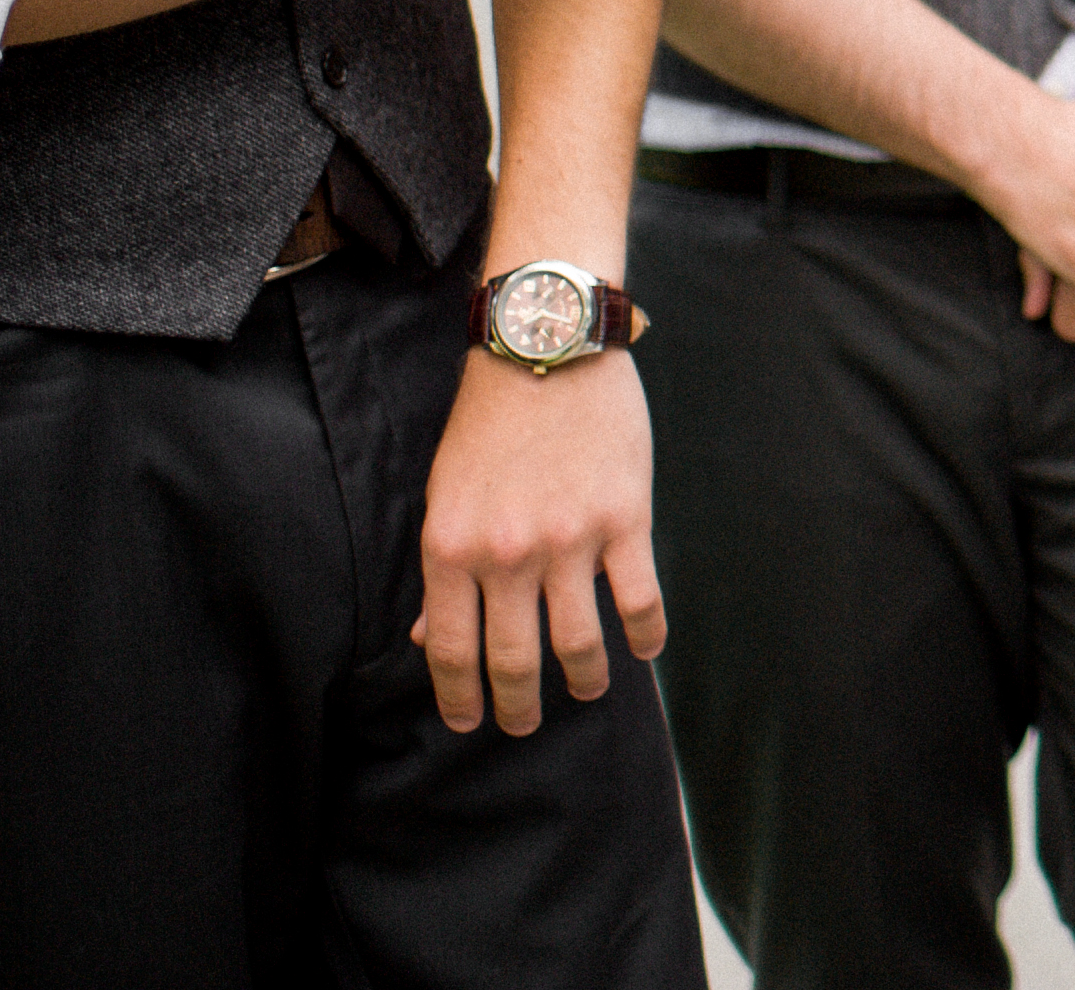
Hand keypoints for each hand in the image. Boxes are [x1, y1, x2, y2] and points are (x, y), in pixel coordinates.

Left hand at [414, 346, 664, 734]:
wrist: (546, 351)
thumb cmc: (488, 423)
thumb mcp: (445, 495)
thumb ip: (444, 567)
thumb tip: (430, 639)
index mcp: (451, 548)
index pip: (451, 649)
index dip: (461, 697)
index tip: (470, 722)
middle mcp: (507, 554)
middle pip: (513, 658)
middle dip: (517, 704)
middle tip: (523, 724)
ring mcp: (570, 540)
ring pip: (578, 641)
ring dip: (584, 679)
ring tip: (586, 691)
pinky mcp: (624, 519)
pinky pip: (638, 598)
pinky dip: (644, 635)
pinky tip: (645, 650)